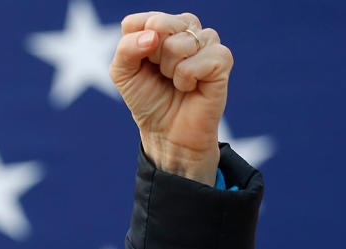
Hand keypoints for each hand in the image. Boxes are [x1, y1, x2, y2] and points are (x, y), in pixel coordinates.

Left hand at [109, 11, 233, 182]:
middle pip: (159, 25)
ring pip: (178, 44)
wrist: (167, 131)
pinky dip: (185, 79)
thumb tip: (153, 35)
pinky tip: (190, 87)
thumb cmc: (147, 99)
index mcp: (160, 27)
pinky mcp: (222, 58)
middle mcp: (185, 28)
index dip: (135, 47)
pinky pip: (195, 62)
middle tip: (160, 74)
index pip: (139, 21)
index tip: (142, 65)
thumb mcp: (123, 74)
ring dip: (169, 70)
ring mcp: (206, 41)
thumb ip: (126, 48)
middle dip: (152, 57)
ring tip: (176, 81)